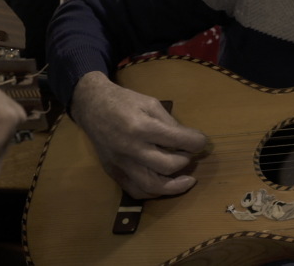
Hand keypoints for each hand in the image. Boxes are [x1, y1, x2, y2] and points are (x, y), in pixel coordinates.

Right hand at [70, 71, 206, 199]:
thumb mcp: (150, 103)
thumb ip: (170, 122)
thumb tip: (188, 140)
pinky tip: (164, 186)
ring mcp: (120, 163)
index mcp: (141, 126)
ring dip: (175, 186)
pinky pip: (135, 191)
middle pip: (168, 166)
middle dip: (186, 160)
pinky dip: (153, 193)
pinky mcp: (113, 171)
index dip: (196, 142)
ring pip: (152, 186)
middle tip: (189, 154)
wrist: (92, 106)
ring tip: (188, 180)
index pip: (177, 140)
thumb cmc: (123, 101)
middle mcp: (130, 148)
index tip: (201, 141)